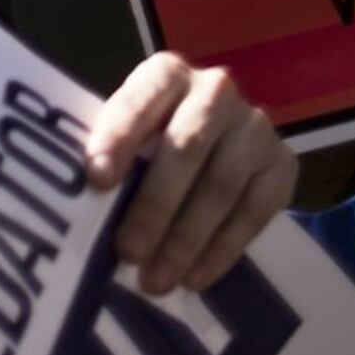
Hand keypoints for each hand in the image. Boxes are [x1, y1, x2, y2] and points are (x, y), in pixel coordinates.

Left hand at [85, 54, 294, 297]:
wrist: (225, 144)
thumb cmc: (154, 142)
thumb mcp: (131, 136)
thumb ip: (111, 158)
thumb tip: (70, 209)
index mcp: (166, 74)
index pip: (139, 101)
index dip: (118, 138)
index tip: (96, 180)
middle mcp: (215, 91)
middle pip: (186, 148)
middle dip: (154, 205)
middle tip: (128, 252)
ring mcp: (255, 127)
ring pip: (220, 186)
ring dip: (186, 240)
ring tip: (156, 280)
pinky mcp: (283, 164)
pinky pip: (254, 212)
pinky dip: (222, 250)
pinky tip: (195, 278)